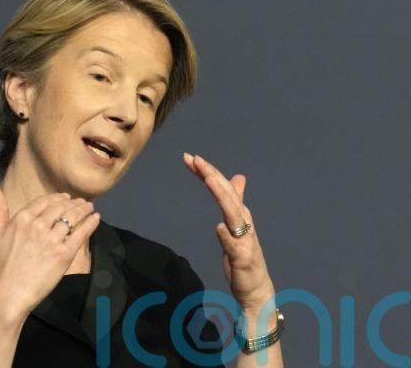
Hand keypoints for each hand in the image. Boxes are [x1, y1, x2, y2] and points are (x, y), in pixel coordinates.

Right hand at [0, 183, 99, 318]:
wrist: (10, 292)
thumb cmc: (0, 265)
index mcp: (22, 218)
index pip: (46, 200)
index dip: (58, 198)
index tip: (66, 198)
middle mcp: (38, 225)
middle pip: (61, 207)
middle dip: (73, 203)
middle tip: (81, 203)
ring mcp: (52, 240)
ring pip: (72, 217)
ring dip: (84, 209)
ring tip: (89, 208)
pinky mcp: (64, 254)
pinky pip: (81, 233)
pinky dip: (90, 223)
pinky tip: (95, 218)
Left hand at [182, 153, 274, 311]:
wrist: (256, 289)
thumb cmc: (243, 257)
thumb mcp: (236, 225)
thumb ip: (236, 201)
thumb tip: (237, 177)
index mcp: (239, 214)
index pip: (223, 188)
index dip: (208, 171)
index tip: (191, 157)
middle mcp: (243, 223)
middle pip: (227, 194)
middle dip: (211, 175)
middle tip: (195, 158)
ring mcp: (244, 240)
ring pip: (232, 214)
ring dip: (221, 195)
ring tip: (207, 179)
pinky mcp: (242, 259)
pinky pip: (234, 246)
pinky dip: (226, 236)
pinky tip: (218, 228)